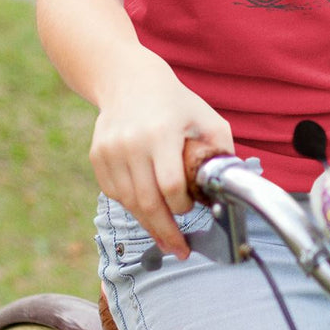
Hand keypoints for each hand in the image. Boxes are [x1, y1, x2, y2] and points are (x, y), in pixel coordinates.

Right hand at [88, 51, 234, 259]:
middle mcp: (131, 144)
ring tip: (165, 238)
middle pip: (147, 202)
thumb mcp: (206, 116)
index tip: (192, 210)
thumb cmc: (173, 100)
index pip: (170, 185)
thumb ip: (221, 148)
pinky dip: (131, 204)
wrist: (126, 79)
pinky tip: (146, 209)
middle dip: (165, 231)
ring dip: (148, 224)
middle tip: (179, 250)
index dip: (183, 206)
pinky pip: (114, 192)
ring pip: (128, 202)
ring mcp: (110, 151)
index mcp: (161, 133)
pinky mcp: (97, 156)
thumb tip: (231, 182)